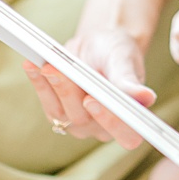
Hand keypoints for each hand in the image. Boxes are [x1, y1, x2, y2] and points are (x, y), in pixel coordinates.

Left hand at [23, 26, 153, 148]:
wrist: (97, 46)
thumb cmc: (117, 52)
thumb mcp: (123, 59)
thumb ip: (129, 80)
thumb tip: (146, 97)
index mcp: (131, 120)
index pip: (125, 133)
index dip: (109, 121)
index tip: (92, 100)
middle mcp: (105, 128)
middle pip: (86, 118)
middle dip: (69, 91)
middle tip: (56, 68)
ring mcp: (80, 123)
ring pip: (63, 111)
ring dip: (51, 86)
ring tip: (45, 63)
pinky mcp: (59, 114)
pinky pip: (47, 102)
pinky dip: (38, 82)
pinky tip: (31, 65)